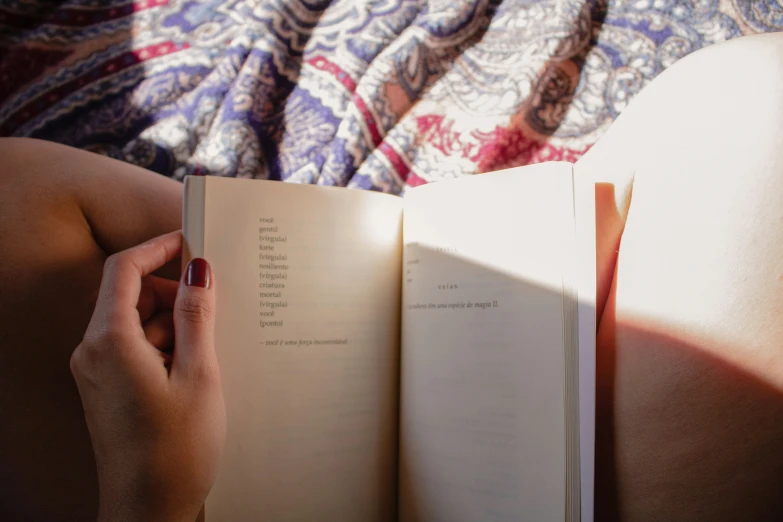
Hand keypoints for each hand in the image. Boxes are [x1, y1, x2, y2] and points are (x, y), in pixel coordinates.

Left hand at [70, 231, 224, 521]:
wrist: (148, 510)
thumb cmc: (175, 449)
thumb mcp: (199, 374)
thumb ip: (197, 315)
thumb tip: (198, 269)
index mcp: (109, 342)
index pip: (124, 270)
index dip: (158, 249)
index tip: (191, 243)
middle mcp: (93, 351)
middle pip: (130, 294)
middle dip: (172, 292)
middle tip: (214, 306)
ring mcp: (97, 370)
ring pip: (136, 321)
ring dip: (173, 322)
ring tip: (209, 350)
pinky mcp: (108, 386)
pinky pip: (135, 346)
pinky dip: (166, 344)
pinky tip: (195, 368)